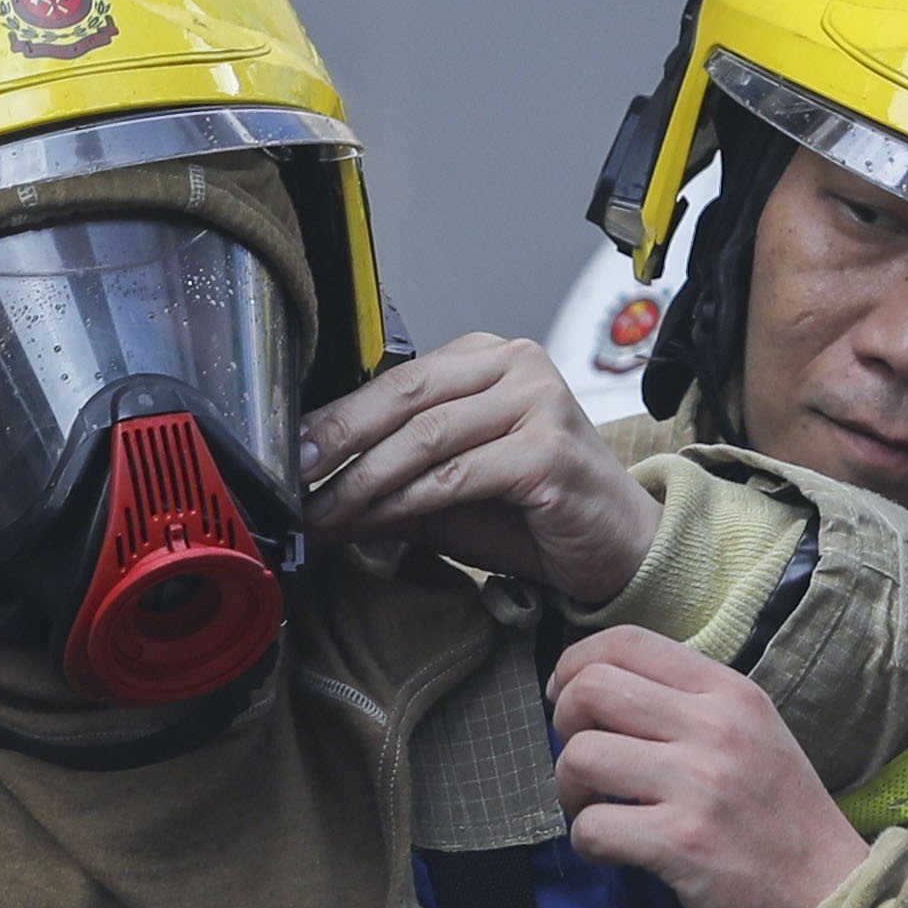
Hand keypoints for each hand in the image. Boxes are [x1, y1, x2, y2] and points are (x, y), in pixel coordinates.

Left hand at [298, 334, 665, 607]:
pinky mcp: (548, 452)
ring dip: (364, 480)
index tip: (291, 452)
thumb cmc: (535, 512)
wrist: (616, 547)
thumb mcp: (448, 491)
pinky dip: (406, 501)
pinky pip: (457, 475)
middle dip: (340, 439)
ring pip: (427, 437)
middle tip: (294, 475)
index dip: (337, 415)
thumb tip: (314, 493)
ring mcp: (539, 404)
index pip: (397, 378)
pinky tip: (372, 520)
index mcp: (488, 360)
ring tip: (324, 510)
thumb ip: (390, 482)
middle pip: (405, 396)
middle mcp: (516, 367)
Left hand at [550, 625, 872, 907]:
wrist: (833, 896)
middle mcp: (716, 727)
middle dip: (563, 724)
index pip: (628, 641)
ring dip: (570, 788)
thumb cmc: (782, 821)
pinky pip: (593, 826)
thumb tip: (603, 691)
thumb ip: (690, 706)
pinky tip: (615, 850)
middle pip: (591, 689)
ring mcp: (700, 784)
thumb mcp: (753, 735)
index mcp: (729, 693)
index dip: (575, 664)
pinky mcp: (683, 842)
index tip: (565, 697)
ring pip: (581, 756)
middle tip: (582, 761)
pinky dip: (588, 841)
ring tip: (597, 809)